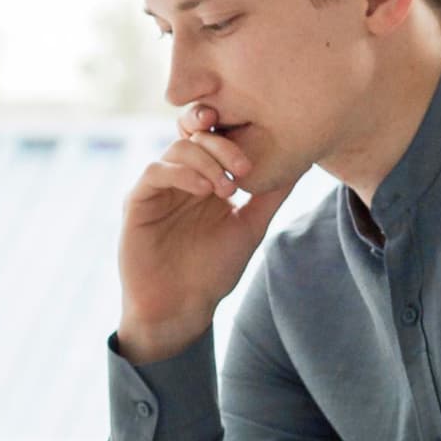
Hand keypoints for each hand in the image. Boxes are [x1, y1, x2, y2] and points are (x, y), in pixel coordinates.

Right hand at [117, 103, 291, 362]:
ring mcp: (159, 188)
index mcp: (207, 179)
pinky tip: (202, 190)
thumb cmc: (214, 271)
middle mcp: (182, 178)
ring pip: (176, 150)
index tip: (256, 149)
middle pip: (196, 136)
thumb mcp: (251, 227)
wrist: (181, 307)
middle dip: (222, 145)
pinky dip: (179, 173)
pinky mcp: (137, 202)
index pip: (217, 139)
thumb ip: (271, 194)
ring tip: (225, 189)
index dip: (232, 133)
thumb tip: (302, 162)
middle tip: (244, 168)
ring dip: (205, 161)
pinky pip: (154, 172)